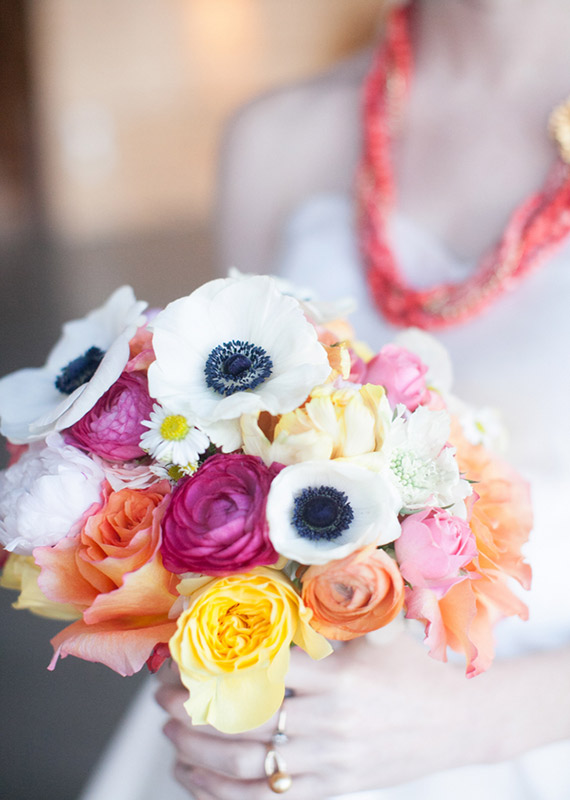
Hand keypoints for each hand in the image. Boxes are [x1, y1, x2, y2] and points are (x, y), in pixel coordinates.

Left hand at [155, 633, 499, 798]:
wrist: (458, 723)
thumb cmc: (414, 670)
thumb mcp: (384, 629)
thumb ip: (348, 599)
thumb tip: (327, 554)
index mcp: (337, 677)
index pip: (261, 669)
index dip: (214, 663)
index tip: (183, 656)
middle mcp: (328, 722)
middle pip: (244, 719)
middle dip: (193, 709)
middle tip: (162, 697)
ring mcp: (329, 762)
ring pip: (247, 765)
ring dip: (198, 752)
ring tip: (170, 735)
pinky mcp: (332, 791)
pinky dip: (222, 794)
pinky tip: (195, 779)